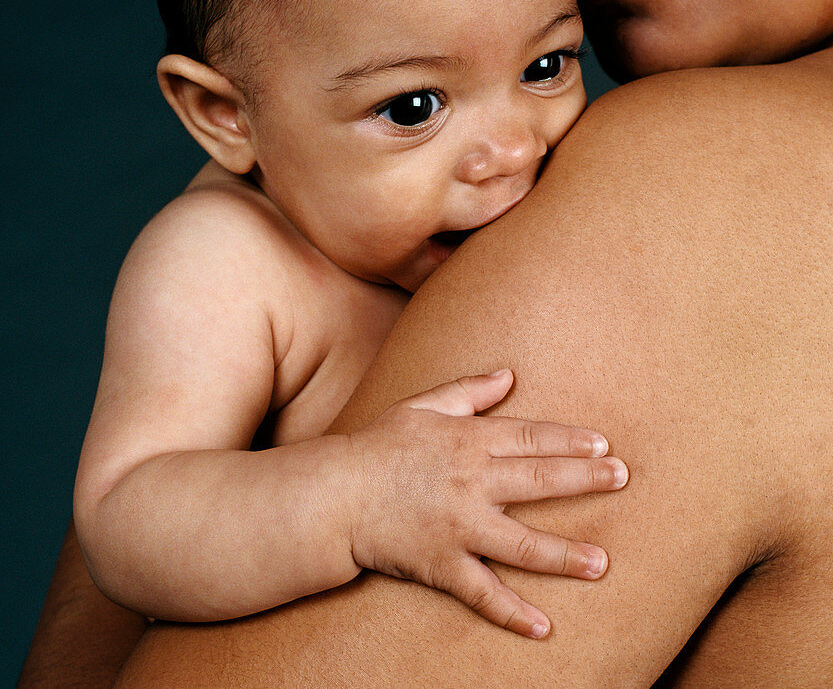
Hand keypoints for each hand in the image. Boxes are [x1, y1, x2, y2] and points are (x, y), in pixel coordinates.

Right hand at [347, 369, 627, 639]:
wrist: (334, 494)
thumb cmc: (379, 445)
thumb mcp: (423, 405)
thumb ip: (469, 390)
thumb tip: (509, 373)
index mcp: (467, 441)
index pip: (531, 438)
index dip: (570, 441)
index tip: (604, 445)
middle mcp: (471, 482)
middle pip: (539, 481)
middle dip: (586, 480)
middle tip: (623, 480)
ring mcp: (458, 526)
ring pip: (522, 545)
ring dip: (564, 555)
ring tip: (602, 563)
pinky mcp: (442, 563)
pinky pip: (482, 592)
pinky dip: (512, 612)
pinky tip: (543, 628)